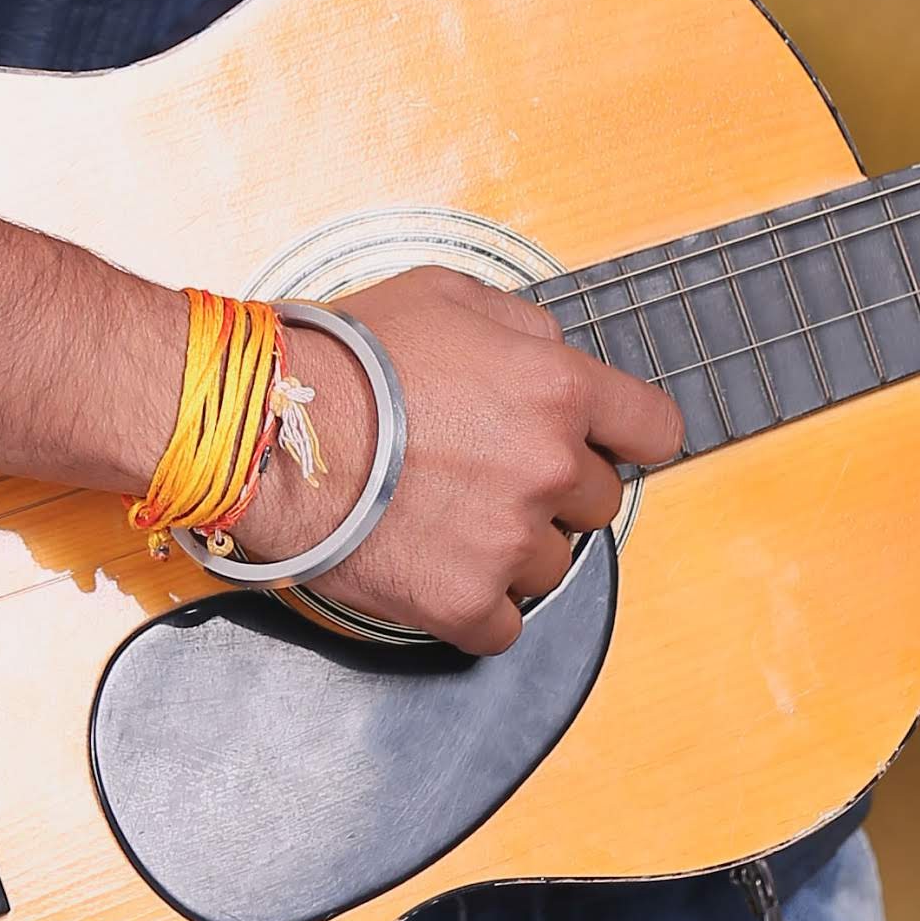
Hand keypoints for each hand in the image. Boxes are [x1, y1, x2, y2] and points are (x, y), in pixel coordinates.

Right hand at [230, 266, 683, 654]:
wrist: (266, 429)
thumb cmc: (346, 355)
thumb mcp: (447, 294)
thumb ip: (523, 326)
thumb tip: (553, 353)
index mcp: (558, 389)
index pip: (654, 430)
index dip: (627, 438)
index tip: (605, 445)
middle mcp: (548, 468)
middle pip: (597, 503)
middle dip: (553, 490)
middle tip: (485, 474)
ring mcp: (509, 541)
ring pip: (552, 566)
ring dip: (513, 549)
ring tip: (446, 518)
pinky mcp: (464, 602)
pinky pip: (506, 626)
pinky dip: (478, 608)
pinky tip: (435, 569)